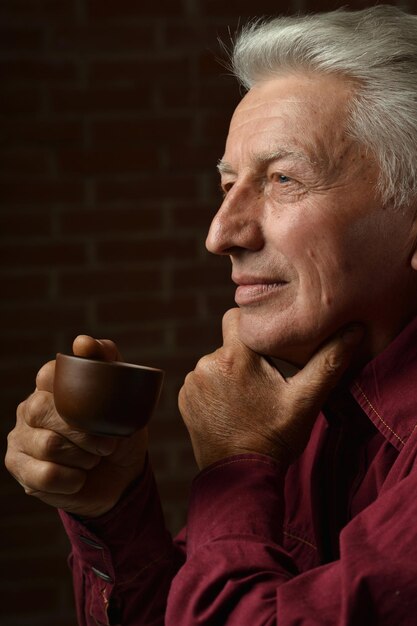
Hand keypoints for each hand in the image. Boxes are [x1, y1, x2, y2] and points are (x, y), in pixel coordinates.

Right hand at [5, 336, 147, 517]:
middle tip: (107, 445)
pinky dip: (72, 480)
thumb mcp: (125, 396)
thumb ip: (108, 362)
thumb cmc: (118, 431)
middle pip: (43, 410)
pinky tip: (78, 478)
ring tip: (92, 460)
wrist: (121, 476)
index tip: (95, 401)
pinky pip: (45, 475)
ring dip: (82, 458)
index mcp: (52, 384)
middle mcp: (30, 406)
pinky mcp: (18, 466)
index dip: (69, 384)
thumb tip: (82, 343)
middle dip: (83, 432)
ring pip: (48, 445)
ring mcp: (20, 436)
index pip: (48, 373)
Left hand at [178, 309, 362, 469]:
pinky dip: (216, 389)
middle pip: (229, 343)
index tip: (269, 346)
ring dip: (231, 374)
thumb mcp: (307, 400)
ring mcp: (192, 383)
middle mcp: (206, 364)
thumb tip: (353, 331)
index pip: (237, 316)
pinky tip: (232, 409)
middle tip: (265, 382)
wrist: (241, 477)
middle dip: (247, 356)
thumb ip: (328, 362)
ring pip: (216, 362)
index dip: (254, 327)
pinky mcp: (184, 399)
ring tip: (249, 399)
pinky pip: (203, 381)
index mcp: (235, 357)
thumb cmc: (276, 438)